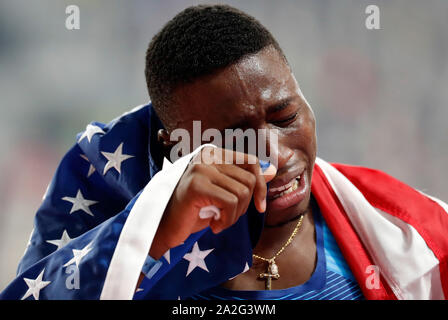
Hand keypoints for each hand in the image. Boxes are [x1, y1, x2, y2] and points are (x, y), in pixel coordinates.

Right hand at [150, 147, 275, 257]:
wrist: (167, 228)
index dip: (261, 186)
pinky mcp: (196, 184)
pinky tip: (213, 225)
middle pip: (249, 180)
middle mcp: (207, 155)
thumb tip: (272, 169)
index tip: (259, 207)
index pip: (251, 162)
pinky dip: (227, 220)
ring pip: (242, 193)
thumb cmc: (196, 211)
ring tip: (219, 221)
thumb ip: (245, 180)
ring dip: (234, 216)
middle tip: (227, 218)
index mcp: (214, 153)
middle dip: (244, 207)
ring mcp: (201, 168)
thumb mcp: (224, 193)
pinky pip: (230, 202)